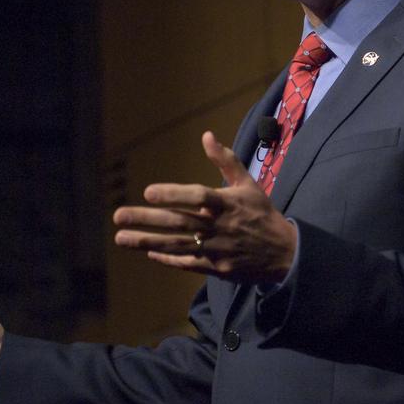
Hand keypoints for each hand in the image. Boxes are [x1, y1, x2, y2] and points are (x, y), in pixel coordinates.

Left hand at [112, 131, 296, 281]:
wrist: (285, 253)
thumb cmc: (261, 213)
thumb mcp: (248, 183)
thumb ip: (225, 160)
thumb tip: (206, 135)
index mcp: (228, 204)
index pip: (197, 197)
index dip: (173, 194)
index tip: (148, 192)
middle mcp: (219, 227)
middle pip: (179, 222)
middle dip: (146, 219)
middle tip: (118, 216)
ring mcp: (216, 249)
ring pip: (177, 245)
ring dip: (147, 242)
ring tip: (121, 238)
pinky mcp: (216, 268)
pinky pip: (187, 263)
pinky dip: (168, 259)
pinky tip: (148, 253)